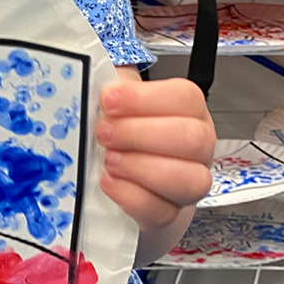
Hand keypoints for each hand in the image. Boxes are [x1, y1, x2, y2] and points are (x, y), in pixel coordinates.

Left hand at [96, 69, 214, 263]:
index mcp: (186, 112)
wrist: (115, 192)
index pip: (186, 98)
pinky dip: (131, 196)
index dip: (146, 98)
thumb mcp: (114, 104)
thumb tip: (87, 64)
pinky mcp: (168, 219)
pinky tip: (107, 183)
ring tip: (107, 160)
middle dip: (142, 133)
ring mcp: (186, 187)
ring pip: (189, 180)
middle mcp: (196, 149)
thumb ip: (109, 82)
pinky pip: (162, 212)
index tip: (108, 100)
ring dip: (142, 167)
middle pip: (193, 138)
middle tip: (103, 133)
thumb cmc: (117, 138)